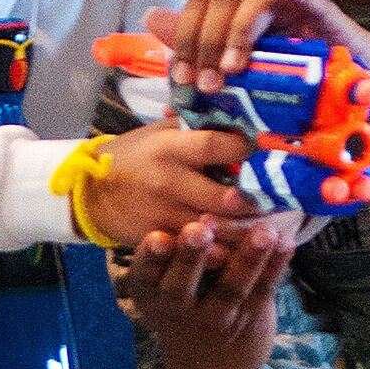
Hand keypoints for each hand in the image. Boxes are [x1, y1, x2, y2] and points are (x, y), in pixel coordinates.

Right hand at [77, 121, 255, 245]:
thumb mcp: (159, 134)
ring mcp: (164, 216)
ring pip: (219, 231)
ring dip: (247, 232)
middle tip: (278, 201)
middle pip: (227, 198)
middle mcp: (169, 183)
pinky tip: (243, 250)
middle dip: (257, 202)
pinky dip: (223, 251)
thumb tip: (239, 117)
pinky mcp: (161, 240)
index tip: (267, 152)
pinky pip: (200, 250)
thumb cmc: (134, 157)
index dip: (246, 149)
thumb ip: (196, 129)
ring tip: (270, 229)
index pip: (216, 146)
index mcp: (170, 149)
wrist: (91, 193)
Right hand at [127, 218, 289, 368]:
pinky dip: (276, 267)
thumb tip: (200, 208)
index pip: (145, 276)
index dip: (150, 257)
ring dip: (248, 258)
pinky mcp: (248, 321)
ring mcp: (215, 319)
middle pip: (183, 284)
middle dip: (191, 255)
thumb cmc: (184, 310)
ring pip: (231, 288)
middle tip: (199, 228)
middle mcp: (177, 311)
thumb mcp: (163, 292)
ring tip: (262, 232)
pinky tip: (286, 244)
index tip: (158, 236)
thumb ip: (175, 257)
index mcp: (150, 296)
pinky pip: (263, 292)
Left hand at [144, 0, 369, 141]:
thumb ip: (205, 62)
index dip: (185, 41)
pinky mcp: (329, 19)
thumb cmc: (305, 98)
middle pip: (220, 2)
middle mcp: (263, 9)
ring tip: (234, 67)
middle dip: (206, 43)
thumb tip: (154, 30)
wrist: (366, 102)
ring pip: (254, 0)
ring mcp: (295, 10)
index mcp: (239, 24)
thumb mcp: (249, 90)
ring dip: (238, 31)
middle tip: (208, 84)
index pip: (200, 11)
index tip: (184, 82)